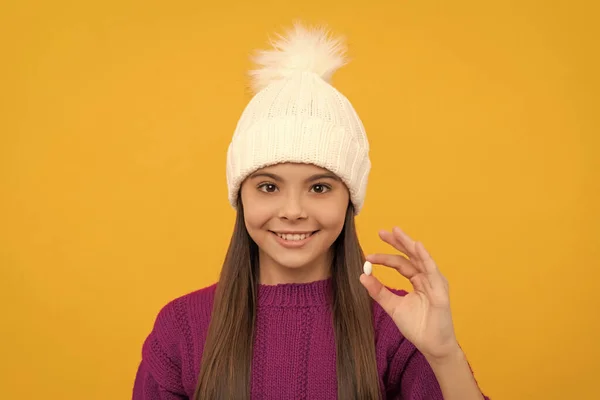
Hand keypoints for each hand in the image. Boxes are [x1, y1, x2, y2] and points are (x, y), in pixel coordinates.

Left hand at [359, 227, 459, 360]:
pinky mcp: (440, 289)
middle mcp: (426, 278)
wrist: (431, 345)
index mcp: (416, 280)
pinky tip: (417, 246)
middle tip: (381, 232)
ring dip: (409, 244)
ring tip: (397, 232)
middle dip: (397, 242)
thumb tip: (362, 276)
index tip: (368, 257)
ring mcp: (434, 282)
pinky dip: (425, 257)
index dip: (384, 258)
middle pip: (410, 255)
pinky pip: (432, 270)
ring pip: (420, 258)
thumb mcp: (392, 306)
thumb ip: (379, 291)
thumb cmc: (416, 326)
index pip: (400, 263)